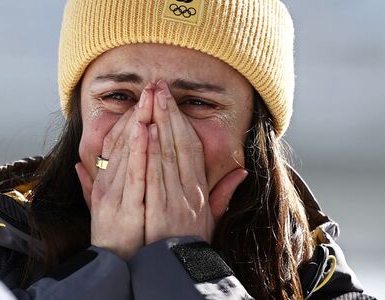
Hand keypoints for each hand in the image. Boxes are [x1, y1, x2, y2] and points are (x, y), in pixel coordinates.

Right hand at [75, 84, 153, 259]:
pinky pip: (136, 175)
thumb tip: (80, 166)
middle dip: (141, 113)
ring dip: (140, 123)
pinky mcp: (126, 208)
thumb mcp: (102, 210)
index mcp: (109, 184)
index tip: (147, 99)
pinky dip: (140, 151)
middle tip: (153, 87)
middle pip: (127, 143)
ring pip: (131, 152)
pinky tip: (145, 130)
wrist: (115, 268)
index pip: (122, 145)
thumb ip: (92, 188)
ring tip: (150, 98)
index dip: (134, 120)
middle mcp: (111, 186)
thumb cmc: (116, 241)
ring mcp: (117, 196)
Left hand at [144, 81, 246, 244]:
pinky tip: (143, 131)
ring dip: (158, 125)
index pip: (191, 149)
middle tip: (157, 87)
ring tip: (150, 101)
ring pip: (165, 155)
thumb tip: (241, 171)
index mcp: (199, 192)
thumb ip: (223, 193)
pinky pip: (153, 176)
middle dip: (167, 113)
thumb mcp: (212, 219)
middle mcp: (188, 193)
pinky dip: (149, 152)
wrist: (181, 272)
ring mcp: (173, 200)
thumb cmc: (192, 246)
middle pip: (177, 145)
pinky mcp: (159, 211)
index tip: (170, 101)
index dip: (180, 122)